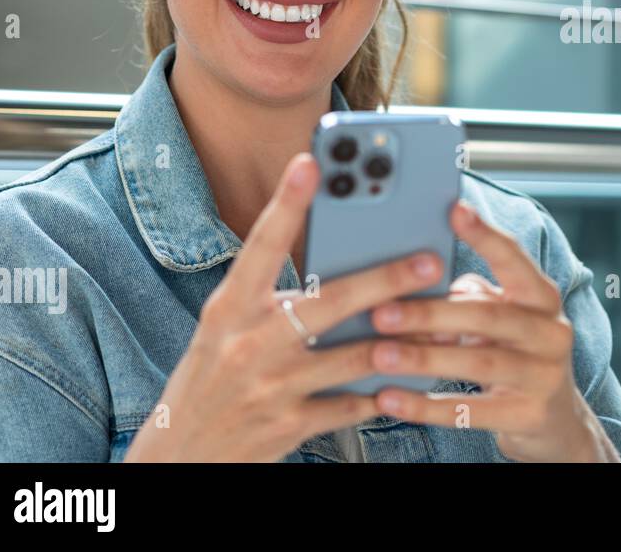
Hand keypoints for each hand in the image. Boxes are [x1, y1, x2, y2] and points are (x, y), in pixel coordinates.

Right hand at [124, 152, 447, 461]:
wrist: (179, 457)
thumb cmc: (212, 379)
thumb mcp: (227, 329)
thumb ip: (273, 298)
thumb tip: (341, 265)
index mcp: (230, 308)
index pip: (261, 245)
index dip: (287, 203)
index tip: (311, 163)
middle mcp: (249, 342)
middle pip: (330, 301)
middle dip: (387, 279)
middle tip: (430, 260)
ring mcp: (270, 386)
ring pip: (353, 356)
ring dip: (401, 340)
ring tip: (441, 324)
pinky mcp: (288, 425)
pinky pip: (351, 405)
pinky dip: (382, 393)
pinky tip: (407, 381)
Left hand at [366, 202, 620, 461]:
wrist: (556, 420)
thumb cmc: (516, 355)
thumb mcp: (504, 320)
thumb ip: (470, 299)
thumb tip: (417, 291)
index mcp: (542, 297)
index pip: (514, 259)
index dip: (485, 235)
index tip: (454, 210)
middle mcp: (551, 331)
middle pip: (488, 316)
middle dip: (431, 313)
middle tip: (382, 311)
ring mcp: (544, 375)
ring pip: (478, 361)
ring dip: (423, 358)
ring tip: (379, 355)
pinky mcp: (529, 414)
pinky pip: (470, 411)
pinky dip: (425, 406)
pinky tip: (389, 399)